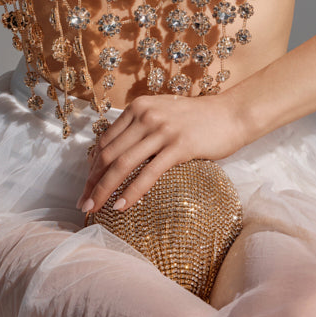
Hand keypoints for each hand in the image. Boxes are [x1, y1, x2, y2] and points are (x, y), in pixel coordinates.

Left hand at [76, 90, 247, 214]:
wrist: (231, 114)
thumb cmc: (198, 118)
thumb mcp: (162, 114)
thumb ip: (141, 127)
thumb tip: (117, 154)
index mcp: (138, 108)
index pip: (105, 140)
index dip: (92, 166)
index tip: (86, 186)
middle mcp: (145, 116)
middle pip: (108, 153)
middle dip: (92, 181)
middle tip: (84, 203)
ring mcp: (162, 130)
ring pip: (123, 164)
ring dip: (105, 189)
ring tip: (95, 208)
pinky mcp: (178, 146)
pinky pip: (148, 173)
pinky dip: (132, 191)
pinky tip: (122, 206)